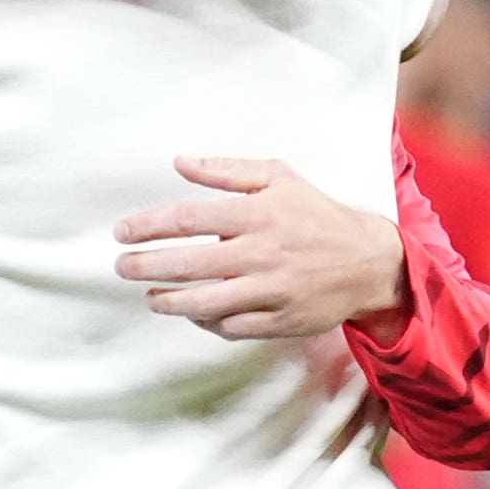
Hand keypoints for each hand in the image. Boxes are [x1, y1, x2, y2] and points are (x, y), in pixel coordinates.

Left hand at [113, 156, 405, 343]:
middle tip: (122, 266)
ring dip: (169, 300)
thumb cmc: (316, 214)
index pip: (189, 218)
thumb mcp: (278, 177)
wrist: (368, 260)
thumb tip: (180, 162)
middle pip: (190, 262)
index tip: (122, 231)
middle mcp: (263, 252)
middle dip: (146, 265)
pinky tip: (191, 312)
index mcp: (258, 213)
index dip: (149, 225)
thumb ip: (227, 171)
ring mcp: (272, 290)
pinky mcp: (281, 321)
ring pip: (206, 302)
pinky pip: (232, 327)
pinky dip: (206, 321)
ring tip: (150, 296)